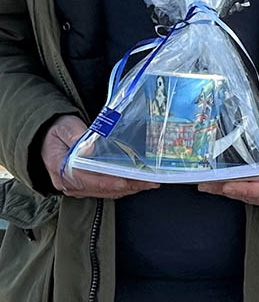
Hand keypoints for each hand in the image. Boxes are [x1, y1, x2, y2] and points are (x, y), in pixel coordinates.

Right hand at [41, 114, 159, 198]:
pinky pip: (105, 190)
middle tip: (150, 182)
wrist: (46, 138)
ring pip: (106, 192)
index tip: (125, 181)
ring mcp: (76, 187)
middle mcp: (69, 183)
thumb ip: (76, 136)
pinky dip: (122, 188)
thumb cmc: (57, 131)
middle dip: (128, 186)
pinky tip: (137, 183)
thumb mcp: (64, 127)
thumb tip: (90, 148)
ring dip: (129, 189)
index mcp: (61, 170)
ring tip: (150, 183)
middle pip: (102, 189)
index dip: (108, 182)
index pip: (88, 180)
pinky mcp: (84, 186)